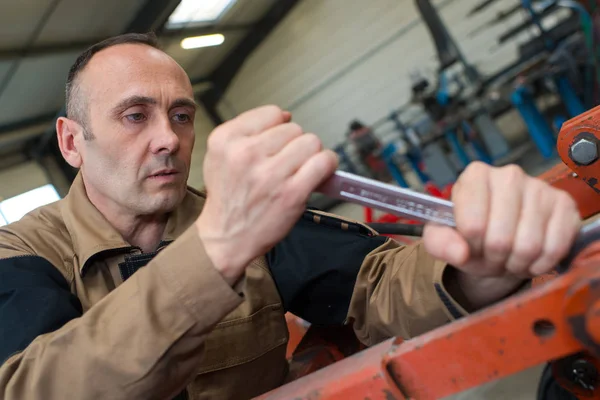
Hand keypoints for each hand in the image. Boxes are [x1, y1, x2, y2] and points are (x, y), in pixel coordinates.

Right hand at [196, 105, 337, 284]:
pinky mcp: (291, 193)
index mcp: (226, 140)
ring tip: (299, 171)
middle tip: (285, 165)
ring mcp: (269, 174)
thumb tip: (286, 116)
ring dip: (311, 155)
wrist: (226, 238)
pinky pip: (323, 162)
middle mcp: (245, 154)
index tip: (275, 146)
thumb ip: (248, 130)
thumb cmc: (229, 197)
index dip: (278, 129)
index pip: (272, 113)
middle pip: (294, 128)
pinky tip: (320, 173)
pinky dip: (327, 165)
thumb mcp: (221, 155)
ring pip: (311, 142)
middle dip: (294, 145)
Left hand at [423, 162, 580, 308]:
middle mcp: (509, 174)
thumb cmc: (470, 236)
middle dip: (494, 258)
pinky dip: (540, 263)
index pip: (473, 225)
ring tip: (509, 257)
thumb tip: (460, 252)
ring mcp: (540, 187)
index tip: (470, 245)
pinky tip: (531, 258)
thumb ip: (439, 244)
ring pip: (529, 247)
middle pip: (501, 239)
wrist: (500, 240)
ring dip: (516, 263)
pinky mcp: (565, 205)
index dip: (470, 246)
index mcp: (475, 175)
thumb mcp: (442, 239)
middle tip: (491, 256)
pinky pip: (555, 248)